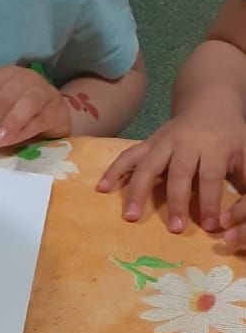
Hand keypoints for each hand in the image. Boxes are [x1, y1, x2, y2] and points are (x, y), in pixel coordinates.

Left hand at [0, 66, 70, 148]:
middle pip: (6, 95)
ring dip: (10, 122)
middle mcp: (25, 78)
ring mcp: (44, 92)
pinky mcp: (57, 110)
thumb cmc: (11, 116)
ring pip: (27, 102)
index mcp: (4, 75)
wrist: (49, 121)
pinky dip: (26, 130)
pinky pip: (41, 118)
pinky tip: (14, 141)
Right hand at [97, 117, 245, 234]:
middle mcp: (184, 143)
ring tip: (130, 216)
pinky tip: (102, 188)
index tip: (210, 226)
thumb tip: (243, 212)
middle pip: (178, 173)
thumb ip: (245, 178)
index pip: (210, 177)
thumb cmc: (229, 135)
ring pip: (148, 166)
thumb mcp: (245, 151)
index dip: (210, 201)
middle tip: (174, 228)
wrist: (209, 103)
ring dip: (137, 191)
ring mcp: (162, 143)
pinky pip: (128, 156)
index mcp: (212, 146)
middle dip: (176, 201)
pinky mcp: (148, 144)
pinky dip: (114, 171)